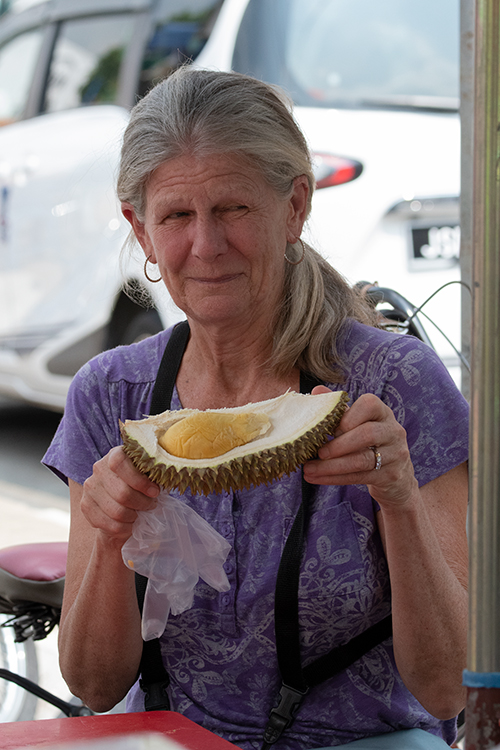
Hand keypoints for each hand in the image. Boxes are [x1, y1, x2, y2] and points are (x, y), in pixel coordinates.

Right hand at [81, 446, 158, 540]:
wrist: (119, 500)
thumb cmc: (141, 483)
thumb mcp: (148, 473)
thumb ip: (155, 473)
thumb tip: (166, 478)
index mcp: (115, 454)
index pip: (119, 463)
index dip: (139, 481)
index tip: (155, 492)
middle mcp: (99, 468)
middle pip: (121, 493)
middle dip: (142, 504)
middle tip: (151, 506)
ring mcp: (90, 487)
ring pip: (116, 511)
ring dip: (133, 517)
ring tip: (140, 514)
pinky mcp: (85, 505)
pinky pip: (108, 524)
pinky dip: (124, 528)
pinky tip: (129, 523)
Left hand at [303, 387, 418, 509]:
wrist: (395, 475)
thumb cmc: (368, 442)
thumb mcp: (357, 423)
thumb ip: (339, 408)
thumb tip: (316, 391)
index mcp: (383, 412)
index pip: (369, 404)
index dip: (349, 415)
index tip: (331, 428)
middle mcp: (393, 430)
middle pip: (367, 434)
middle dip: (339, 444)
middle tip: (318, 452)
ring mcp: (395, 454)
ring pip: (362, 460)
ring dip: (331, 466)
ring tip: (308, 469)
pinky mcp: (390, 475)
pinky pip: (360, 477)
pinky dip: (335, 478)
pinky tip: (316, 478)